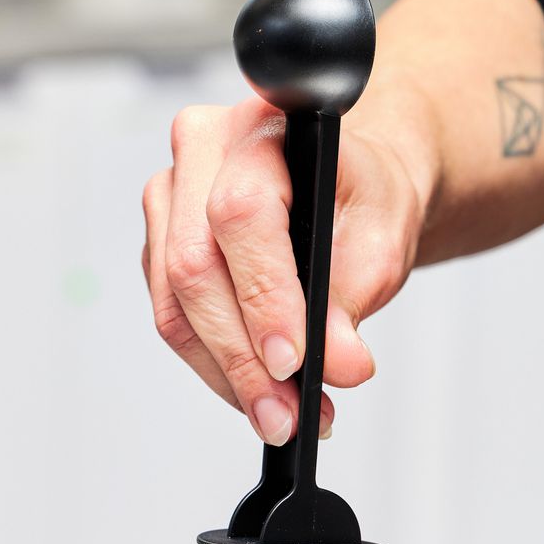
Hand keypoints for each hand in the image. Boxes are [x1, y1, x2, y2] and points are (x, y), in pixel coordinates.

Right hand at [142, 97, 429, 443]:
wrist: (352, 190)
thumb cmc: (365, 196)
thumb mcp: (384, 238)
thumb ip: (357, 297)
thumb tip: (337, 364)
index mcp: (259, 126)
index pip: (241, 216)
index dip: (263, 297)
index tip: (295, 363)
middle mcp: (201, 150)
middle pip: (194, 267)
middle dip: (243, 358)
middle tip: (288, 415)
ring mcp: (170, 196)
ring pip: (175, 303)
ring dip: (228, 375)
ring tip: (281, 417)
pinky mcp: (160, 243)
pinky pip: (173, 317)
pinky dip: (216, 366)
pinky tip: (258, 394)